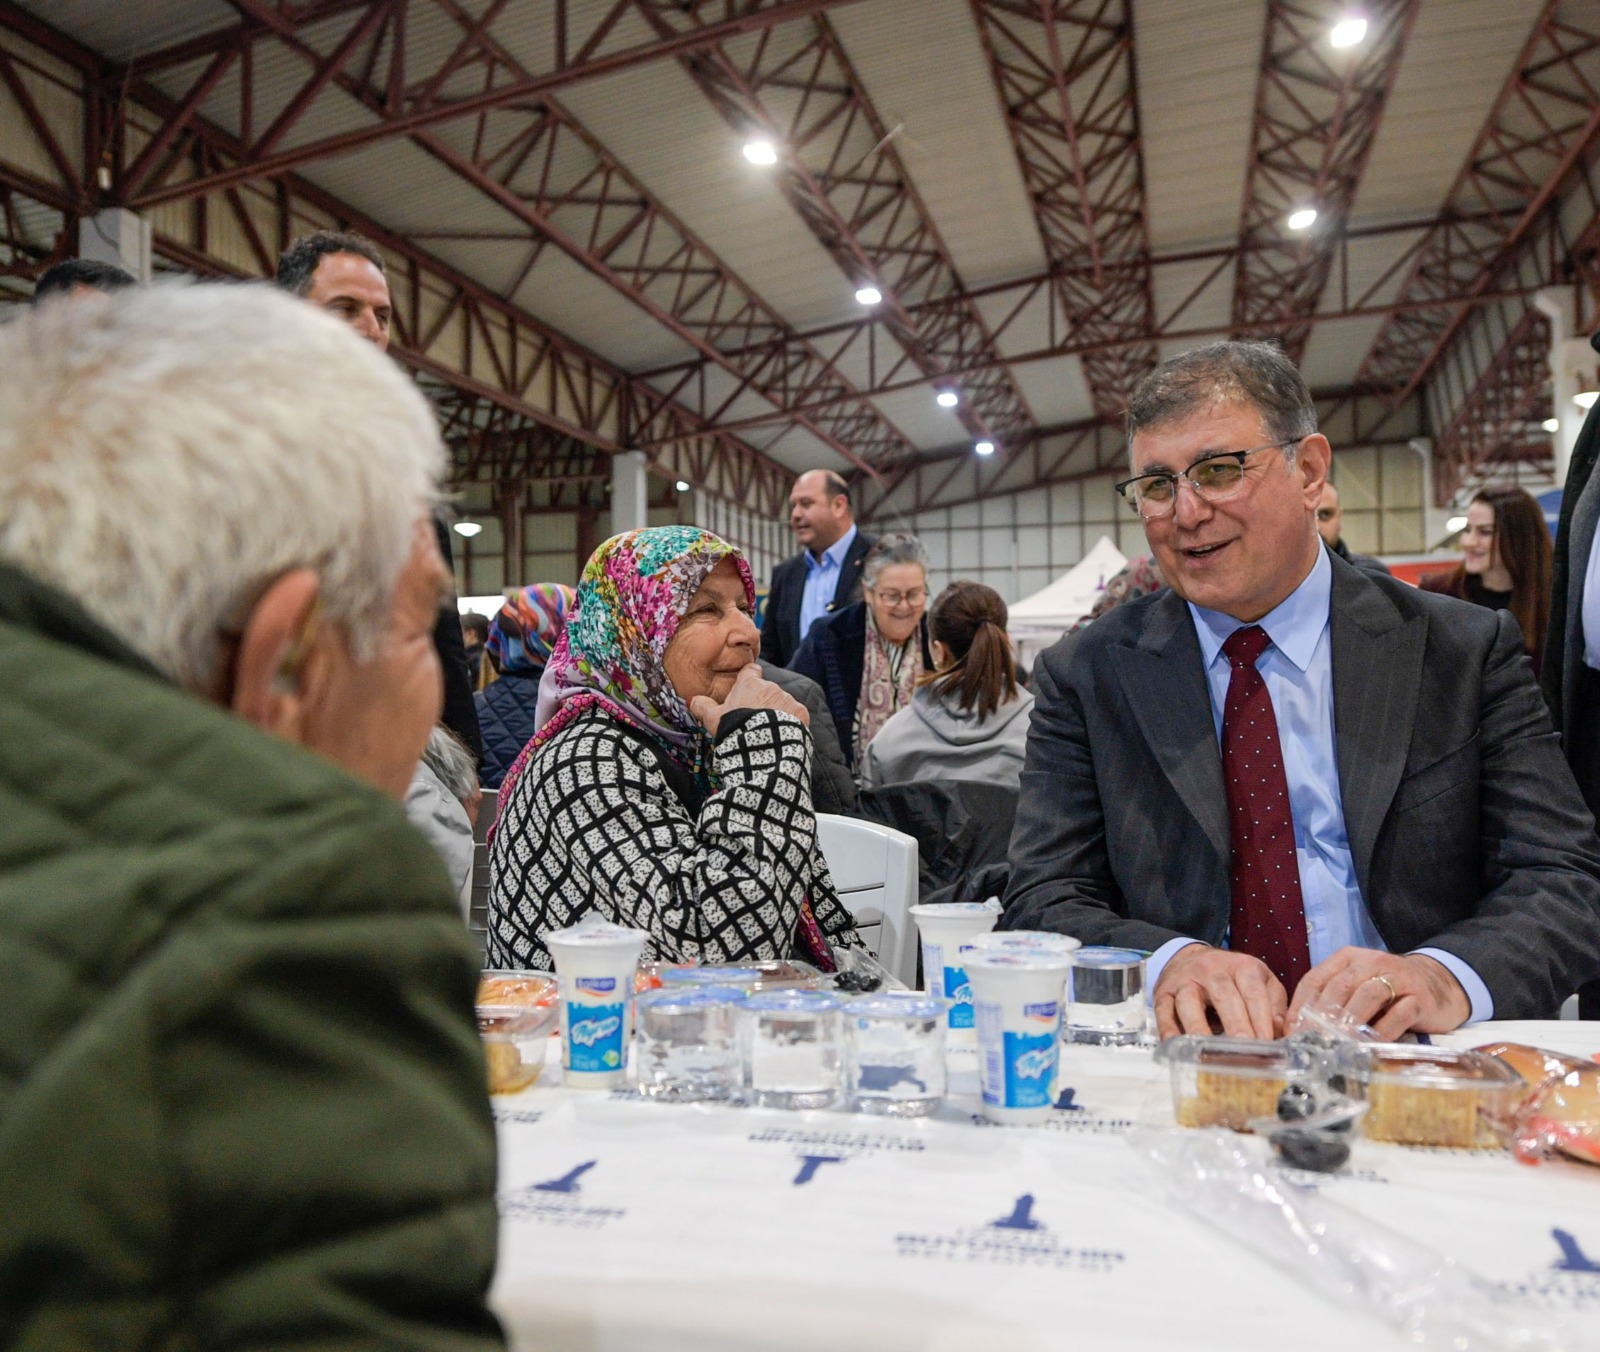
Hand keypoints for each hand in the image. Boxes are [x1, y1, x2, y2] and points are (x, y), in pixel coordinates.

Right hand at [689, 663, 809, 736]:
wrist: (761, 747)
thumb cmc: (735, 730)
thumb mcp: (713, 720)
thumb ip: (703, 707)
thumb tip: (692, 700)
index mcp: (749, 683)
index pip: (751, 670)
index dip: (749, 678)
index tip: (746, 688)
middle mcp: (770, 686)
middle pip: (766, 690)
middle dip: (762, 702)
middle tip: (753, 721)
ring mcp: (787, 698)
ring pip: (782, 702)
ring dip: (777, 712)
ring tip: (767, 731)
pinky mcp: (800, 712)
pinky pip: (796, 714)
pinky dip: (791, 722)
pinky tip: (781, 734)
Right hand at [1154, 944, 1286, 1039]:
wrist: (1190, 958)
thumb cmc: (1230, 976)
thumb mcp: (1259, 979)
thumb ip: (1274, 1003)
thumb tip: (1280, 1031)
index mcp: (1241, 966)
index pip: (1253, 992)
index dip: (1261, 1018)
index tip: (1267, 1044)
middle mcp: (1211, 970)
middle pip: (1223, 995)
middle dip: (1235, 1024)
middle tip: (1244, 1049)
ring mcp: (1185, 980)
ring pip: (1190, 1001)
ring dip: (1200, 1027)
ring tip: (1210, 1051)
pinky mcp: (1163, 992)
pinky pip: (1164, 1011)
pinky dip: (1168, 1029)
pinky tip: (1177, 1045)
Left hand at [1287, 947, 1469, 1039]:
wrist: (1438, 984)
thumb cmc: (1386, 991)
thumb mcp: (1355, 988)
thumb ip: (1331, 1001)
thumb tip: (1298, 1030)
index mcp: (1347, 958)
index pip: (1315, 979)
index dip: (1301, 1006)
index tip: (1292, 1032)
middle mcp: (1371, 962)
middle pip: (1339, 987)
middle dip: (1322, 1017)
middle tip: (1311, 1042)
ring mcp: (1398, 978)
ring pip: (1368, 996)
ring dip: (1350, 1023)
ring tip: (1337, 1045)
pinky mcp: (1420, 997)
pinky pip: (1398, 1014)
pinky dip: (1383, 1032)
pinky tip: (1370, 1046)